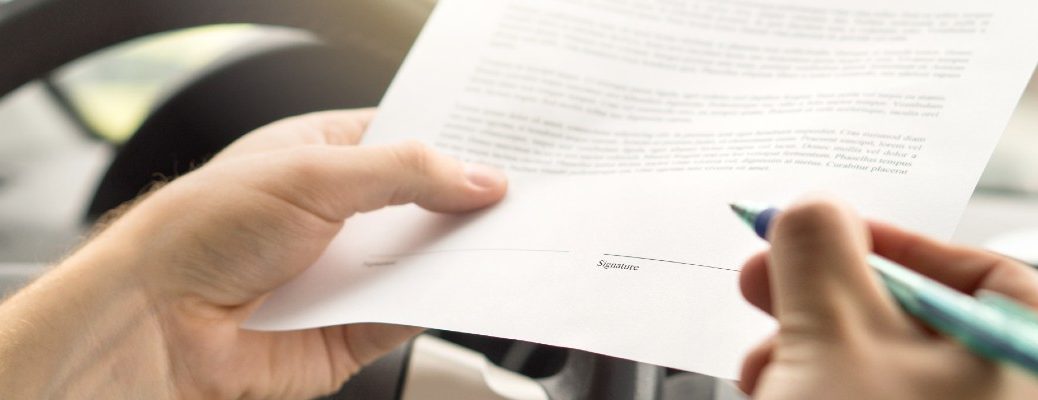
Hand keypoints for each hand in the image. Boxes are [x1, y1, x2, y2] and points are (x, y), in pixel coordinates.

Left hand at [0, 109, 507, 398]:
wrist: (156, 323)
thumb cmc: (202, 231)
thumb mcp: (314, 174)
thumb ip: (404, 174)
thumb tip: (477, 178)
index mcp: (325, 157)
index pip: (408, 142)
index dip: (456, 142)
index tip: (507, 146)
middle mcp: (341, 215)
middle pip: (425, 203)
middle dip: (468, 201)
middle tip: (521, 192)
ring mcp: (349, 271)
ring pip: (427, 258)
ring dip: (464, 251)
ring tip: (515, 234)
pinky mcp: (355, 327)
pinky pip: (414, 310)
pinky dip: (445, 300)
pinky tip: (474, 283)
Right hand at [737, 199, 1037, 398]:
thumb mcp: (835, 333)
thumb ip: (821, 252)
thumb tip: (811, 210)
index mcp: (1015, 354)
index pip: (979, 272)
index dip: (893, 243)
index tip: (827, 236)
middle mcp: (993, 392)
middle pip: (910, 315)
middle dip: (823, 296)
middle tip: (766, 278)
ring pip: (873, 361)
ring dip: (803, 344)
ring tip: (764, 360)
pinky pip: (856, 395)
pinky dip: (810, 383)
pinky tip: (772, 388)